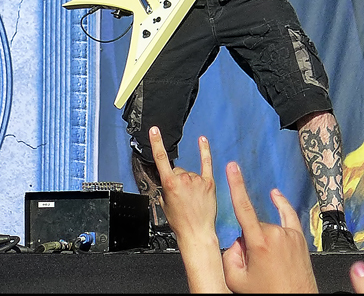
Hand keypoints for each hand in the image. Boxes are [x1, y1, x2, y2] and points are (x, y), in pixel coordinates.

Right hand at [151, 128, 216, 245]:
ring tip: (192, 199)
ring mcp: (197, 180)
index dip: (156, 143)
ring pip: (189, 173)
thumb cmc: (180, 222)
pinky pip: (206, 163)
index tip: (154, 131)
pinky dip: (204, 151)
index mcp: (170, 184)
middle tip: (181, 196)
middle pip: (177, 170)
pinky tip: (202, 141)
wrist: (197, 233)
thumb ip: (165, 189)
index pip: (160, 159)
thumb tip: (169, 182)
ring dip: (189, 182)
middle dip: (177, 180)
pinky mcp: (209, 183)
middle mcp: (183, 179)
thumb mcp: (164, 204)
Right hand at [221, 162, 317, 293]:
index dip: (236, 185)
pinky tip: (276, 196)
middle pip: (252, 226)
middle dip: (249, 241)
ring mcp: (290, 235)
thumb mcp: (236, 279)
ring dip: (262, 239)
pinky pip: (288, 216)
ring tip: (268, 264)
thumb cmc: (270, 294)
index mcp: (259, 242)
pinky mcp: (299, 239)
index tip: (232, 167)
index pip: (243, 206)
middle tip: (254, 265)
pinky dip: (281, 205)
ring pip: (267, 227)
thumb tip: (236, 243)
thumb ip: (229, 256)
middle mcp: (277, 234)